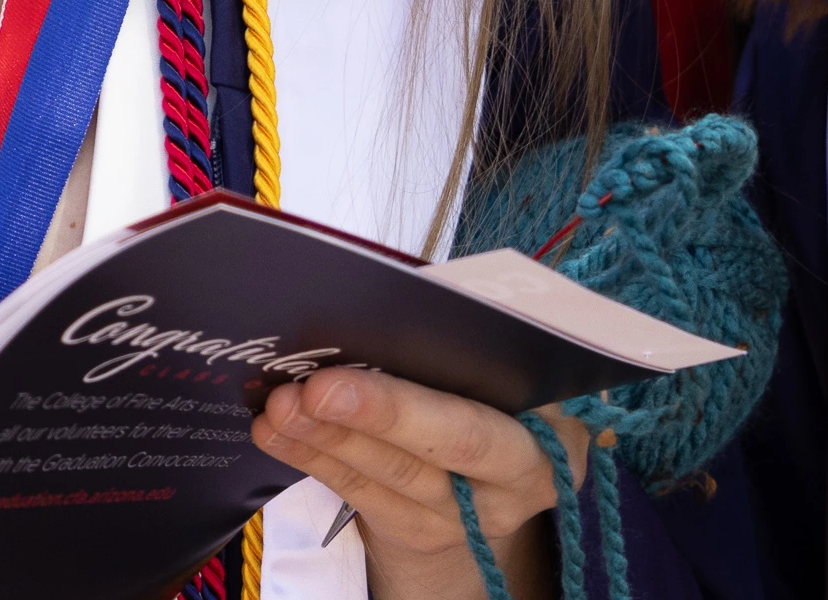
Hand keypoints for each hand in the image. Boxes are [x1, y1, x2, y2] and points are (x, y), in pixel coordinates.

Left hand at [255, 367, 585, 598]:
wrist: (490, 477)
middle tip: (316, 387)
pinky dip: (313, 457)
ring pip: (393, 474)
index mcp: (552, 430)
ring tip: (280, 402)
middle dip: (381, 414)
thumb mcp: (503, 365)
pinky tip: (275, 432)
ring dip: (329, 436)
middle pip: (448, 447)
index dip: (440, 393)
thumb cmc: (492, 393)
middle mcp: (518, 482)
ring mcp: (466, 517)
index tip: (394, 352)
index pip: (502, 409)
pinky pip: (359, 494)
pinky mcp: (418, 534)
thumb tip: (404, 292)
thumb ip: (470, 336)